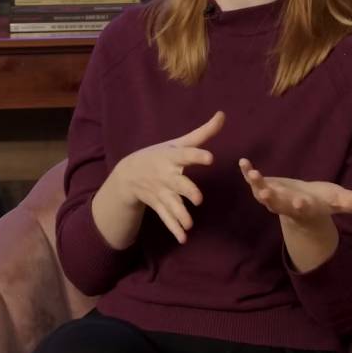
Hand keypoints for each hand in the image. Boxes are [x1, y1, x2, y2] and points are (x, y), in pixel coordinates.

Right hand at [105, 111, 223, 243]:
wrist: (128, 174)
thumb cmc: (160, 155)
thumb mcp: (178, 143)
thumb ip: (203, 133)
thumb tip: (223, 114)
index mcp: (172, 157)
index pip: (186, 154)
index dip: (197, 156)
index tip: (210, 158)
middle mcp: (166, 175)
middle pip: (178, 183)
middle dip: (187, 191)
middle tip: (198, 198)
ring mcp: (161, 192)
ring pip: (171, 204)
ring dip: (179, 215)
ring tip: (190, 224)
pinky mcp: (158, 205)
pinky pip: (166, 218)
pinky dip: (174, 228)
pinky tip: (183, 238)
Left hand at [238, 158, 351, 227]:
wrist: (305, 205)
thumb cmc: (325, 201)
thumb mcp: (342, 201)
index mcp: (307, 209)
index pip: (305, 209)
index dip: (303, 206)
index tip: (301, 201)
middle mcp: (287, 206)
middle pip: (279, 205)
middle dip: (273, 199)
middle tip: (266, 193)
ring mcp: (274, 198)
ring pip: (262, 195)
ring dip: (256, 185)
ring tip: (252, 174)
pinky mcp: (265, 188)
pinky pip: (253, 182)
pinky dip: (247, 174)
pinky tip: (243, 162)